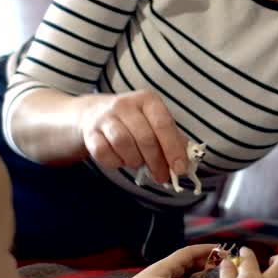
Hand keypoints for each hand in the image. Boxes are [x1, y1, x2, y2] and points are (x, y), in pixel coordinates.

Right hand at [75, 91, 190, 184]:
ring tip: (139, 164)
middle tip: (162, 176)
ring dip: (135, 161)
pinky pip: (103, 152)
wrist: (91, 114)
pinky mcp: (90, 131)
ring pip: (123, 144)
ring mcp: (105, 116)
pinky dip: (115, 162)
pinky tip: (120, 160)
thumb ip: (172, 140)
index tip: (180, 169)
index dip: (173, 149)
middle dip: (156, 162)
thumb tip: (187, 162)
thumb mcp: (154, 123)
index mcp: (147, 100)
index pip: (163, 124)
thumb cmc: (133, 122)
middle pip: (145, 137)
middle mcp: (125, 104)